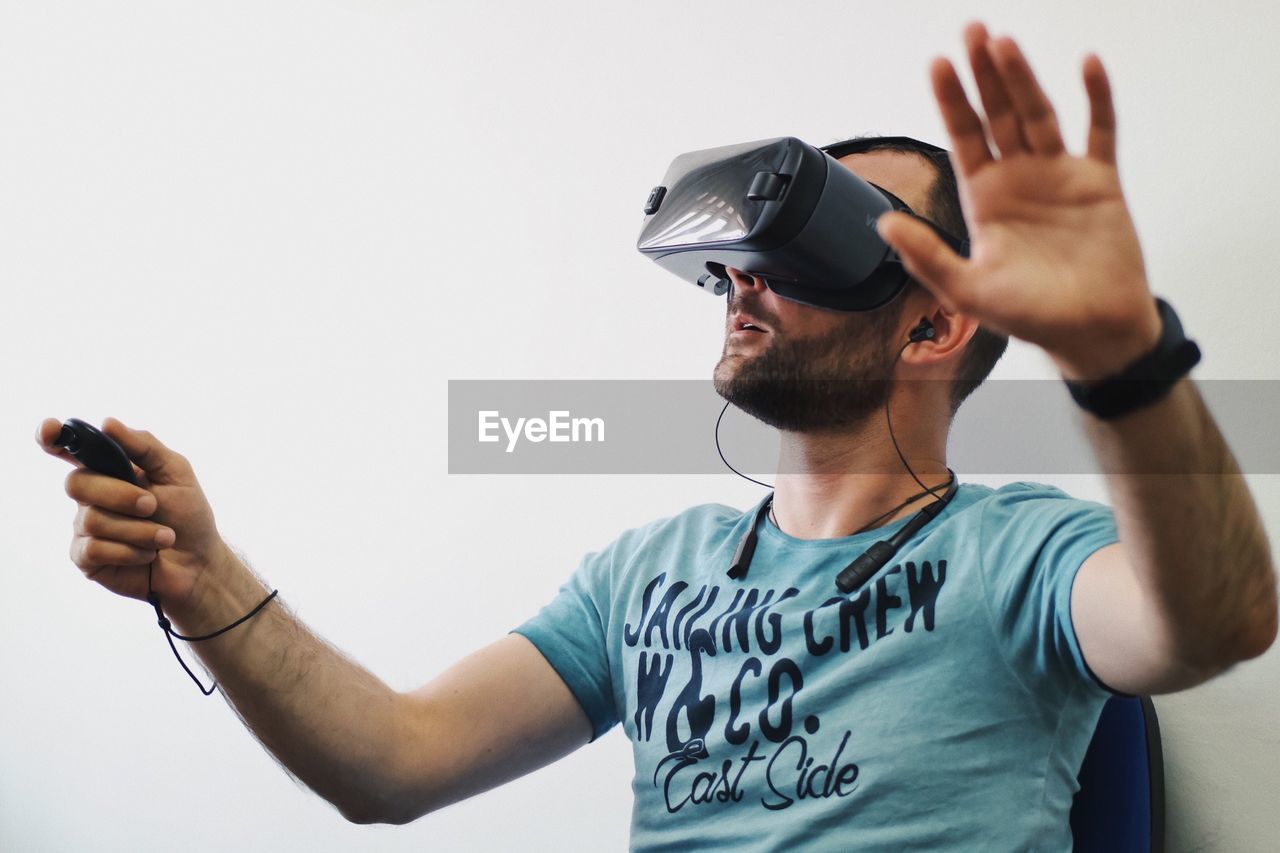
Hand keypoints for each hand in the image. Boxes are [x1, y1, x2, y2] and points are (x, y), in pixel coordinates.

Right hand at [37, 416, 230, 614]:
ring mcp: (85, 527)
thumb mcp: (176, 472)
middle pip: (77, 483)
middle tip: (152, 505)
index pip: (69, 449)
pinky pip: (94, 549)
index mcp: (109, 469)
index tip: (53, 430)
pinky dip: (131, 551)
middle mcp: (91, 496)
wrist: (199, 561)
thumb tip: (107, 423)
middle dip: (121, 495)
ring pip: (92, 520)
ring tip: (164, 536)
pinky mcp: (86, 558)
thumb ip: (144, 445)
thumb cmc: (187, 514)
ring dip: (139, 529)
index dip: (52, 437)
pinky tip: (147, 554)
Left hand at [876, 21, 1162, 380]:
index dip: (951, 101)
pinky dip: (1097, 98)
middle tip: (972, 31)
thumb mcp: (968, 291)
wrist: (1092, 333)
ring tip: (1006, 43)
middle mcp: (1019, 179)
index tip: (938, 64)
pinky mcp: (1100, 182)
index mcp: (984, 199)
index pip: (963, 138)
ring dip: (1024, 79)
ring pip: (1039, 115)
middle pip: (998, 115)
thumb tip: (883, 224)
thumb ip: (926, 257)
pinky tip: (1087, 65)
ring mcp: (1060, 176)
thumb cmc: (1030, 316)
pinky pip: (1099, 131)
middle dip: (984, 75)